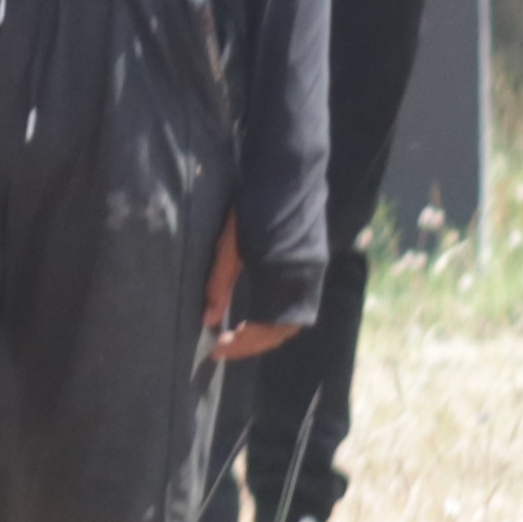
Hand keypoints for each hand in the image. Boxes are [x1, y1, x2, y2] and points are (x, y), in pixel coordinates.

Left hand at [202, 216, 301, 362]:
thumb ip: (219, 284)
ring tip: (239, 336)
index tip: (217, 350)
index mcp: (285, 277)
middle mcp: (306, 279)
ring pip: (295, 319)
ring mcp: (314, 270)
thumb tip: (208, 321)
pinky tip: (259, 317)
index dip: (243, 344)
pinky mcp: (314, 262)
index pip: (268, 328)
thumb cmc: (251, 205)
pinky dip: (279, 318)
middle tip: (225, 347)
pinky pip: (301, 303)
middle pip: (284, 329)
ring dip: (268, 333)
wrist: (286, 171)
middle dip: (255, 343)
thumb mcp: (228, 245)